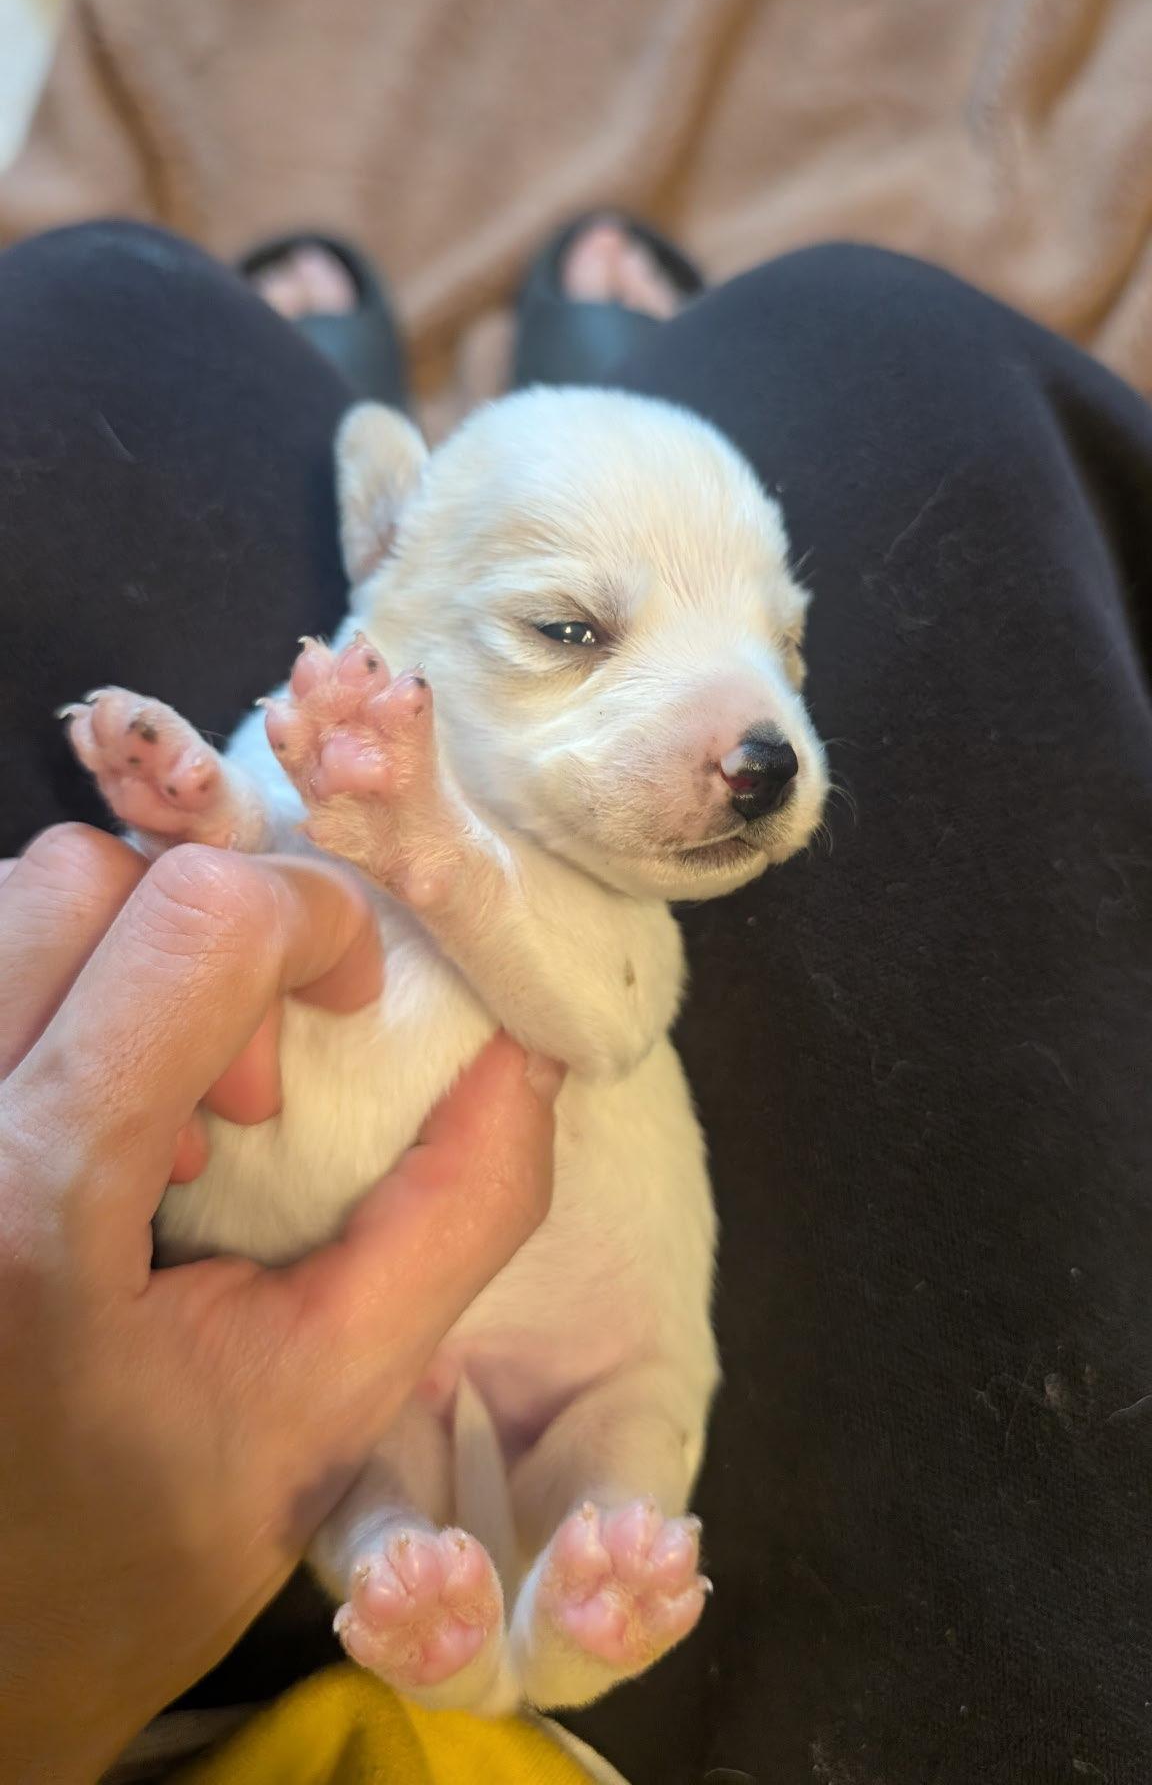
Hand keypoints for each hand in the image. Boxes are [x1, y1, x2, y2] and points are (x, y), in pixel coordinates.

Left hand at [0, 825, 561, 1782]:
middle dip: (212, 938)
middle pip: (85, 876)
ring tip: (165, 1112)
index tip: (354, 1002)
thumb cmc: (125, 1552)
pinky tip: (88, 1123)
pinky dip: (56, 995)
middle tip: (252, 1083)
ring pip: (16, 904)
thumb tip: (527, 1055)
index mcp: (33, 1204)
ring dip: (126, 962)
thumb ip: (453, 1215)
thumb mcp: (326, 1403)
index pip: (194, 922)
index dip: (315, 920)